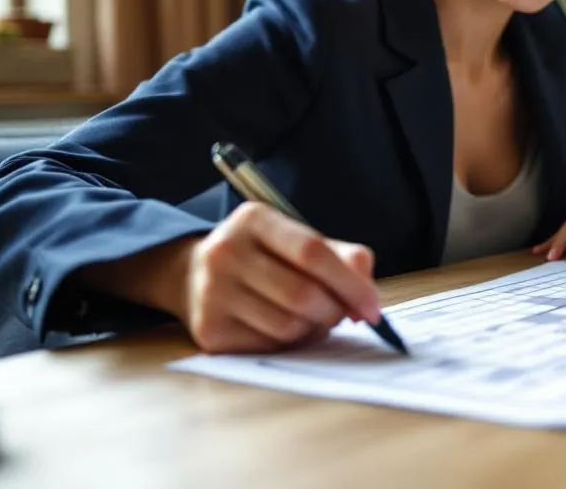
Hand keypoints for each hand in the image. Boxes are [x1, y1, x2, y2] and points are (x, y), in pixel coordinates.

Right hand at [179, 201, 381, 353]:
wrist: (192, 274)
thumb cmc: (262, 257)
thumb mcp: (297, 240)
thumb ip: (342, 257)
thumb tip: (368, 297)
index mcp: (254, 220)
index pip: (313, 251)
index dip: (350, 283)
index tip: (372, 306)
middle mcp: (226, 252)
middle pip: (303, 294)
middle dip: (335, 311)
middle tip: (343, 314)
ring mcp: (212, 292)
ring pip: (288, 326)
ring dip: (314, 329)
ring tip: (312, 317)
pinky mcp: (209, 330)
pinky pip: (269, 346)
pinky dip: (291, 343)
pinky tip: (287, 329)